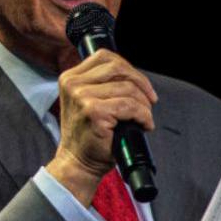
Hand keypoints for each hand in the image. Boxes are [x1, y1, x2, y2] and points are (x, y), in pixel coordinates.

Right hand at [46, 49, 157, 205]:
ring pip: (128, 89)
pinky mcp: (94, 112)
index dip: (129, 68)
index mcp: (70, 78)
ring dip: (144, 104)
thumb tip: (133, 75)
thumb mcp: (87, 101)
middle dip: (141, 83)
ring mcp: (82, 97)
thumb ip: (102, 83)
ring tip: (143, 117)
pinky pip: (130, 106)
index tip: (140, 84)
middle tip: (149, 100)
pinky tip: (144, 125)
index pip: (105, 57)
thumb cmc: (88, 135)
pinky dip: (143, 115)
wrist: (78, 163)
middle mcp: (73, 84)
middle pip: (118, 68)